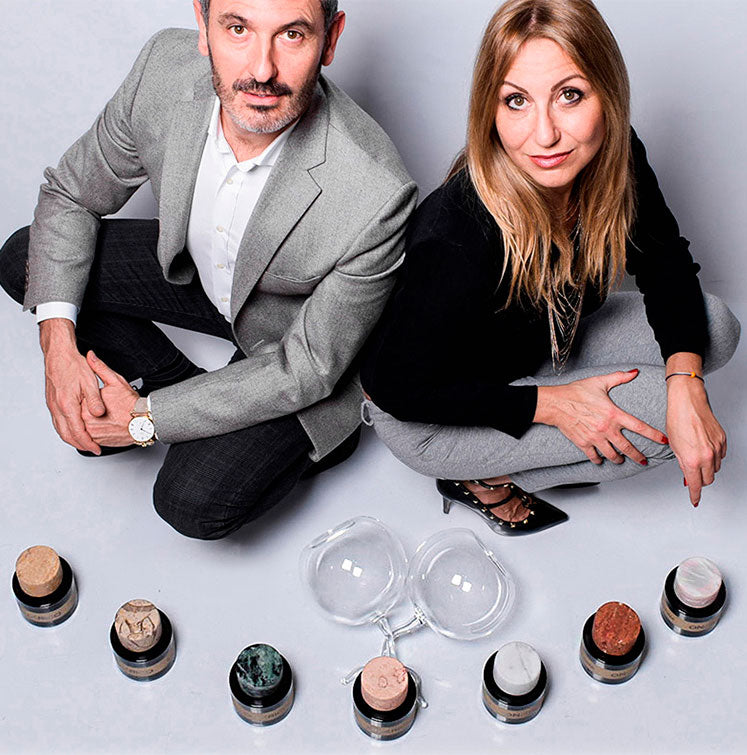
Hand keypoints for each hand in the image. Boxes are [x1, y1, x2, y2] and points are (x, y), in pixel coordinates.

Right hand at [40, 319, 104, 453]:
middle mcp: (57, 407)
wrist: (58, 354)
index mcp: (67, 404)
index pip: (77, 431)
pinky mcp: (52, 402)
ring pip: (60, 429)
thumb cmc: (73, 365)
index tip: (96, 448)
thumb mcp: (90, 382)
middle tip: (92, 449)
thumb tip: (99, 414)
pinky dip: (66, 430)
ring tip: (85, 443)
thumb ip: (94, 400)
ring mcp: (52, 405)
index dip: (87, 443)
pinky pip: (58, 422)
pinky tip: (73, 430)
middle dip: (80, 445)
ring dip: (72, 439)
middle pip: (66, 435)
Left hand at [80, 352, 138, 446]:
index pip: (76, 400)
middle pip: (77, 413)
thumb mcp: (116, 381)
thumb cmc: (131, 404)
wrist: (144, 422)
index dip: (83, 396)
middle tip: (100, 405)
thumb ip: (100, 368)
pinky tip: (101, 424)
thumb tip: (90, 356)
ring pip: (82, 426)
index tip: (90, 394)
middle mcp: (86, 422)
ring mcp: (91, 434)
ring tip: (102, 415)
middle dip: (84, 409)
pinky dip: (92, 430)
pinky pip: (89, 436)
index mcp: (87, 406)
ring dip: (87, 421)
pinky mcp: (97, 442)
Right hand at [535, 369, 667, 464]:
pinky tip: (601, 459)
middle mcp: (606, 429)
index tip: (663, 441)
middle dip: (638, 456)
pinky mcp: (583, 443)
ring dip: (619, 459)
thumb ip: (619, 378)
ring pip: (612, 455)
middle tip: (644, 460)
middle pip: (627, 447)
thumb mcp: (599, 382)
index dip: (654, 435)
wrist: (556, 403)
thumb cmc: (575, 392)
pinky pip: (594, 456)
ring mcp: (595, 438)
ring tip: (621, 460)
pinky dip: (599, 460)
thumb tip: (634, 372)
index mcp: (614, 414)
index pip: (639, 427)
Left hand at [666, 377, 725, 506]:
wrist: (688, 402)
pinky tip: (704, 449)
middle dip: (699, 479)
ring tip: (696, 457)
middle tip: (691, 474)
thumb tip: (688, 476)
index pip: (695, 485)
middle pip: (708, 479)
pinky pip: (721, 456)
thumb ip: (683, 464)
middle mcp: (707, 456)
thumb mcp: (674, 446)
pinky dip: (714, 457)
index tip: (695, 500)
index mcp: (692, 460)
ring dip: (707, 468)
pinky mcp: (723, 440)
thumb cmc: (677, 420)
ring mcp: (717, 448)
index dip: (695, 495)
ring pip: (715, 468)